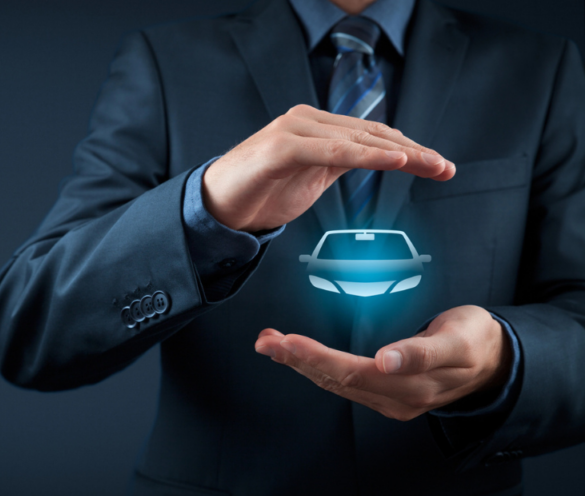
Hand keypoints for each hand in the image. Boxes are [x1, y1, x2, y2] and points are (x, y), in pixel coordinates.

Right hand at [203, 105, 455, 231]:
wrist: (216, 208)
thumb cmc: (260, 193)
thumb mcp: (311, 178)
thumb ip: (339, 164)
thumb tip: (376, 160)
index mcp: (316, 127)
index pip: (371, 134)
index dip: (409, 149)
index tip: (439, 167)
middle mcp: (307, 121)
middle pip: (371, 133)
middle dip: (414, 152)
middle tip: (445, 168)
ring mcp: (293, 130)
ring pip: (356, 139)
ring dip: (398, 152)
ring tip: (429, 165)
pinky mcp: (282, 147)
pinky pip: (332, 150)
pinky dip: (365, 155)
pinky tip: (392, 160)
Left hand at [253, 306, 512, 420]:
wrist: (494, 359)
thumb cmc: (474, 340)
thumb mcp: (459, 338)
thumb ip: (424, 350)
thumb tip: (389, 359)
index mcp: (413, 384)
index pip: (354, 372)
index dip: (318, 358)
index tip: (289, 343)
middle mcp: (397, 397)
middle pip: (336, 380)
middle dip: (297, 360)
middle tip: (266, 341)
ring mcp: (390, 399)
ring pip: (335, 383)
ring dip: (299, 364)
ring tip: (270, 344)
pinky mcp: (386, 394)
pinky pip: (343, 383)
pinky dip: (315, 367)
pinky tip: (296, 356)